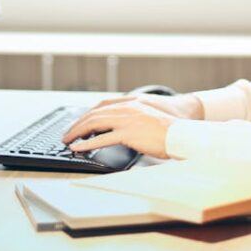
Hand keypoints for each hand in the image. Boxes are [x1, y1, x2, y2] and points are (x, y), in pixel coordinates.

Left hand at [62, 94, 203, 158]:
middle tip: (68, 133)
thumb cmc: (171, 128)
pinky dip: (87, 143)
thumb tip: (123, 128)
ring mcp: (127, 120)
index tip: (80, 122)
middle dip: (78, 123)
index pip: (103, 104)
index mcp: (132, 102)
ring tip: (68, 141)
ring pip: (94, 123)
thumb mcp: (150, 116)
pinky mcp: (128, 134)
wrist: (183, 133)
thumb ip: (135, 118)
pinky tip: (78, 148)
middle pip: (95, 113)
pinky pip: (102, 139)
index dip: (88, 113)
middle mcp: (127, 108)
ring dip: (78, 132)